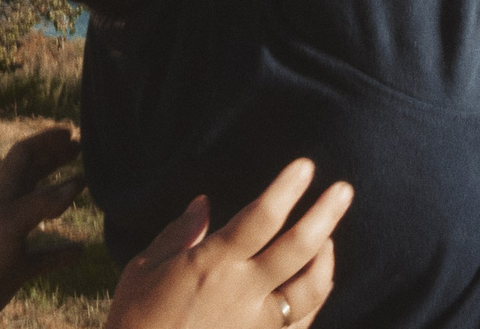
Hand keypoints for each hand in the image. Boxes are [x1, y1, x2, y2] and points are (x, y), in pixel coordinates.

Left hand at [0, 127, 86, 328]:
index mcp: (2, 194)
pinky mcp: (14, 269)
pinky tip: (80, 251)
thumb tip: (77, 183)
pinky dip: (63, 251)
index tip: (71, 131)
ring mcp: (10, 241)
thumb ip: (42, 203)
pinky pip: (45, 256)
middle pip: (33, 176)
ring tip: (84, 186)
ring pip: (41, 212)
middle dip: (55, 159)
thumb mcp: (8, 224)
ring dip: (62, 198)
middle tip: (80, 149)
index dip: (45, 140)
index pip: (23, 154)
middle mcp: (7, 212)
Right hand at [104, 159, 352, 328]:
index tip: (305, 166)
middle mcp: (243, 292)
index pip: (261, 217)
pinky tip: (316, 282)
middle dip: (325, 215)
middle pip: (299, 247)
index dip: (286, 189)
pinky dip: (316, 297)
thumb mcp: (145, 268)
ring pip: (311, 288)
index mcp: (213, 264)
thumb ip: (180, 233)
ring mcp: (259, 324)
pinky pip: (303, 321)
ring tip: (330, 238)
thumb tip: (204, 202)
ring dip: (326, 259)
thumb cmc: (135, 319)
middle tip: (345, 191)